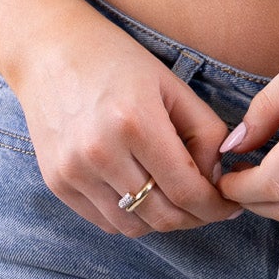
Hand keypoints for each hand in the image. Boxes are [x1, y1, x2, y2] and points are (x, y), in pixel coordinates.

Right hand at [13, 13, 247, 236]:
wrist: (49, 51)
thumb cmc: (117, 61)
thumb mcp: (171, 85)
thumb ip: (206, 132)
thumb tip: (216, 179)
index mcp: (136, 122)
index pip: (187, 190)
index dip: (216, 206)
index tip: (230, 205)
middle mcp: (100, 152)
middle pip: (162, 216)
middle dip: (195, 218)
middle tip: (207, 205)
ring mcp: (73, 171)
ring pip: (133, 227)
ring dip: (162, 220)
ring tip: (174, 197)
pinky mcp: (56, 183)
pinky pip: (104, 221)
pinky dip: (130, 216)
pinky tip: (141, 192)